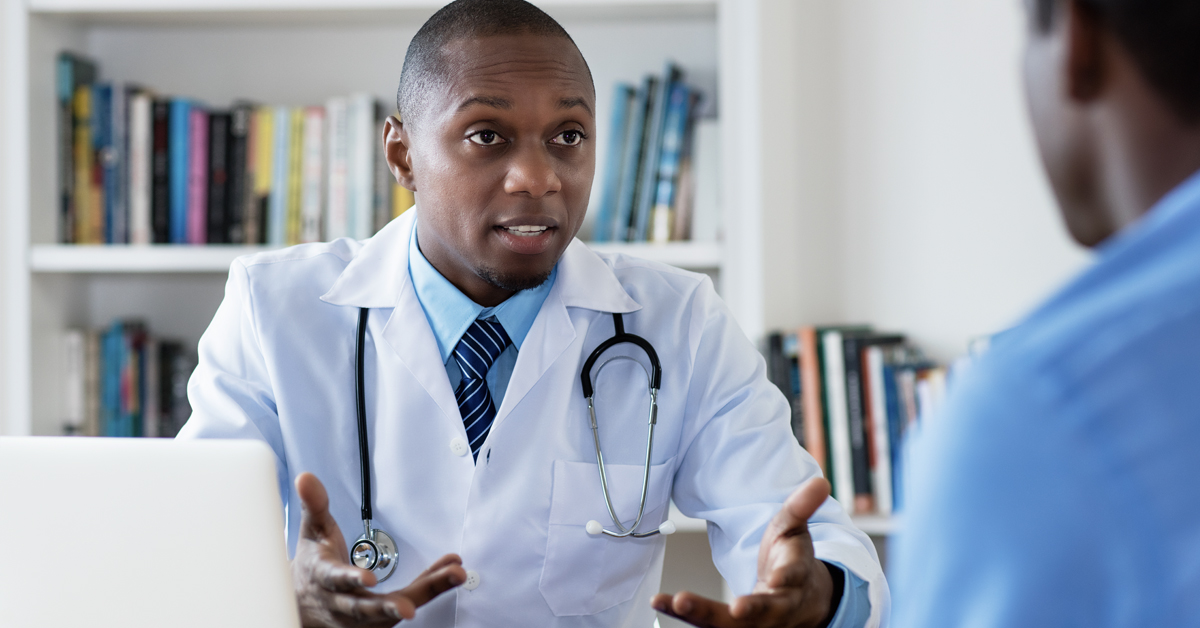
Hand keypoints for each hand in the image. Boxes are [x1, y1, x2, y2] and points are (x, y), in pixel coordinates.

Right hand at [291, 472, 466, 626]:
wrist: (305, 602)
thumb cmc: (313, 565)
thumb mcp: (312, 532)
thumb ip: (315, 505)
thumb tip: (306, 478)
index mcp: (324, 578)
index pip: (336, 580)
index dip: (352, 580)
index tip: (369, 579)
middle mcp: (343, 603)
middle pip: (368, 607)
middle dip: (391, 607)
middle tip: (410, 608)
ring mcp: (363, 616)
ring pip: (396, 606)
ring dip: (428, 592)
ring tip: (454, 575)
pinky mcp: (382, 618)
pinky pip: (411, 599)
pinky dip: (432, 585)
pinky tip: (451, 570)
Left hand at [652, 478, 837, 627]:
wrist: (799, 600)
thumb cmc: (791, 561)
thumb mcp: (795, 529)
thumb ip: (802, 507)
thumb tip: (820, 482)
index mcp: (794, 579)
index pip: (792, 579)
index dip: (786, 578)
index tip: (776, 579)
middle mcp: (776, 608)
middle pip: (761, 613)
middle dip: (747, 611)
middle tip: (733, 608)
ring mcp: (754, 622)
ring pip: (729, 625)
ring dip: (702, 615)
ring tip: (677, 602)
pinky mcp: (731, 625)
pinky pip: (706, 625)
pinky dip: (683, 615)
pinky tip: (660, 602)